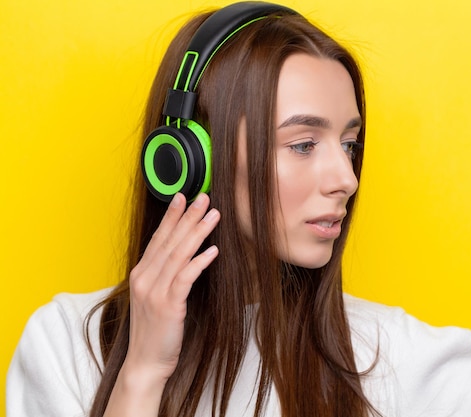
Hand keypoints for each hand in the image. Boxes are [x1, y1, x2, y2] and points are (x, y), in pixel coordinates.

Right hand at [123, 192, 219, 383]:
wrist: (146, 362)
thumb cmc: (154, 331)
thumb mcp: (154, 298)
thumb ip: (164, 276)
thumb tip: (182, 256)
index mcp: (141, 275)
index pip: (158, 239)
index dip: (171, 217)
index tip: (181, 198)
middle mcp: (145, 279)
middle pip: (169, 241)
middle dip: (187, 217)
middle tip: (203, 197)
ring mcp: (154, 292)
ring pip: (178, 254)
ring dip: (197, 232)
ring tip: (213, 215)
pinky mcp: (168, 305)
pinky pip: (185, 277)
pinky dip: (199, 261)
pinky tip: (213, 250)